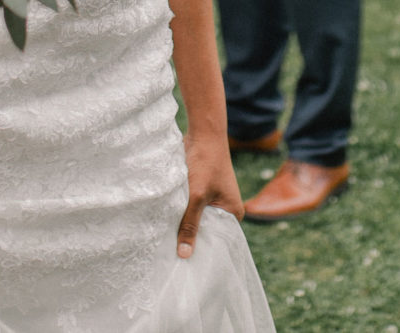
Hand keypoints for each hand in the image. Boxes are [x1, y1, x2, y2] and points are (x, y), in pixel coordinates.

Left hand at [177, 132, 243, 256]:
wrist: (202, 133)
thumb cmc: (206, 162)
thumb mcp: (197, 196)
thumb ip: (190, 224)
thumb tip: (184, 255)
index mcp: (233, 213)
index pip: (219, 241)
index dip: (204, 252)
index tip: (188, 267)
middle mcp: (225, 208)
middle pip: (206, 231)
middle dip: (191, 240)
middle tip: (173, 260)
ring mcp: (212, 200)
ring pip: (195, 220)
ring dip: (183, 226)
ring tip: (168, 245)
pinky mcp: (200, 192)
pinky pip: (189, 210)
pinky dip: (180, 215)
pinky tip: (166, 225)